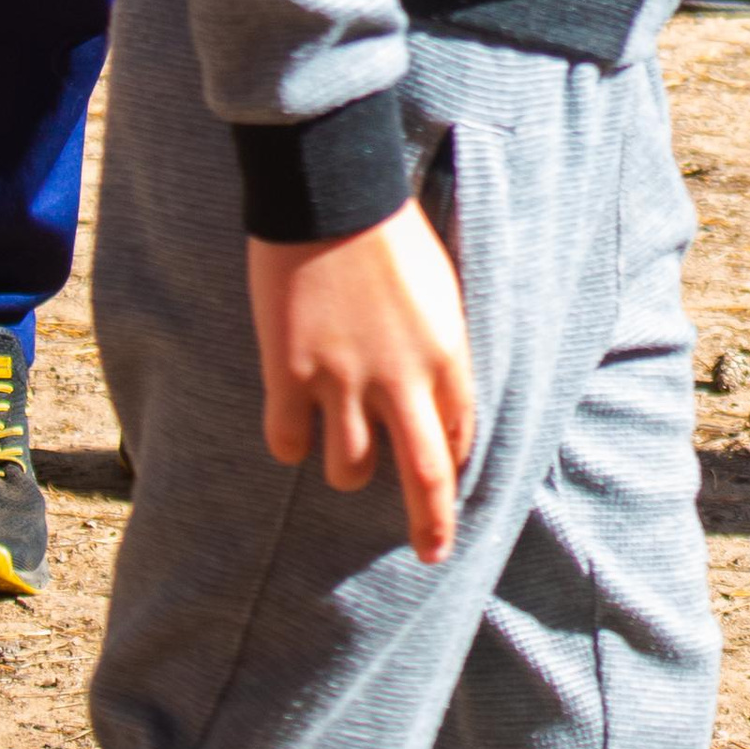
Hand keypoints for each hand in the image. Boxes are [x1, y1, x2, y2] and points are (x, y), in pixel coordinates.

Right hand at [247, 196, 475, 563]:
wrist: (331, 194)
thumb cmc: (391, 232)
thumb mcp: (440, 290)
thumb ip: (440, 346)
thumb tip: (438, 389)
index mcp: (448, 355)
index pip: (461, 436)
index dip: (452, 463)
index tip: (448, 484)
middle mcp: (402, 379)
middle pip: (424, 475)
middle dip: (430, 524)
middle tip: (431, 554)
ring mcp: (344, 380)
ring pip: (350, 469)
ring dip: (349, 471)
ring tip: (341, 455)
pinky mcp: (290, 372)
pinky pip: (289, 441)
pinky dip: (291, 445)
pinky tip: (292, 433)